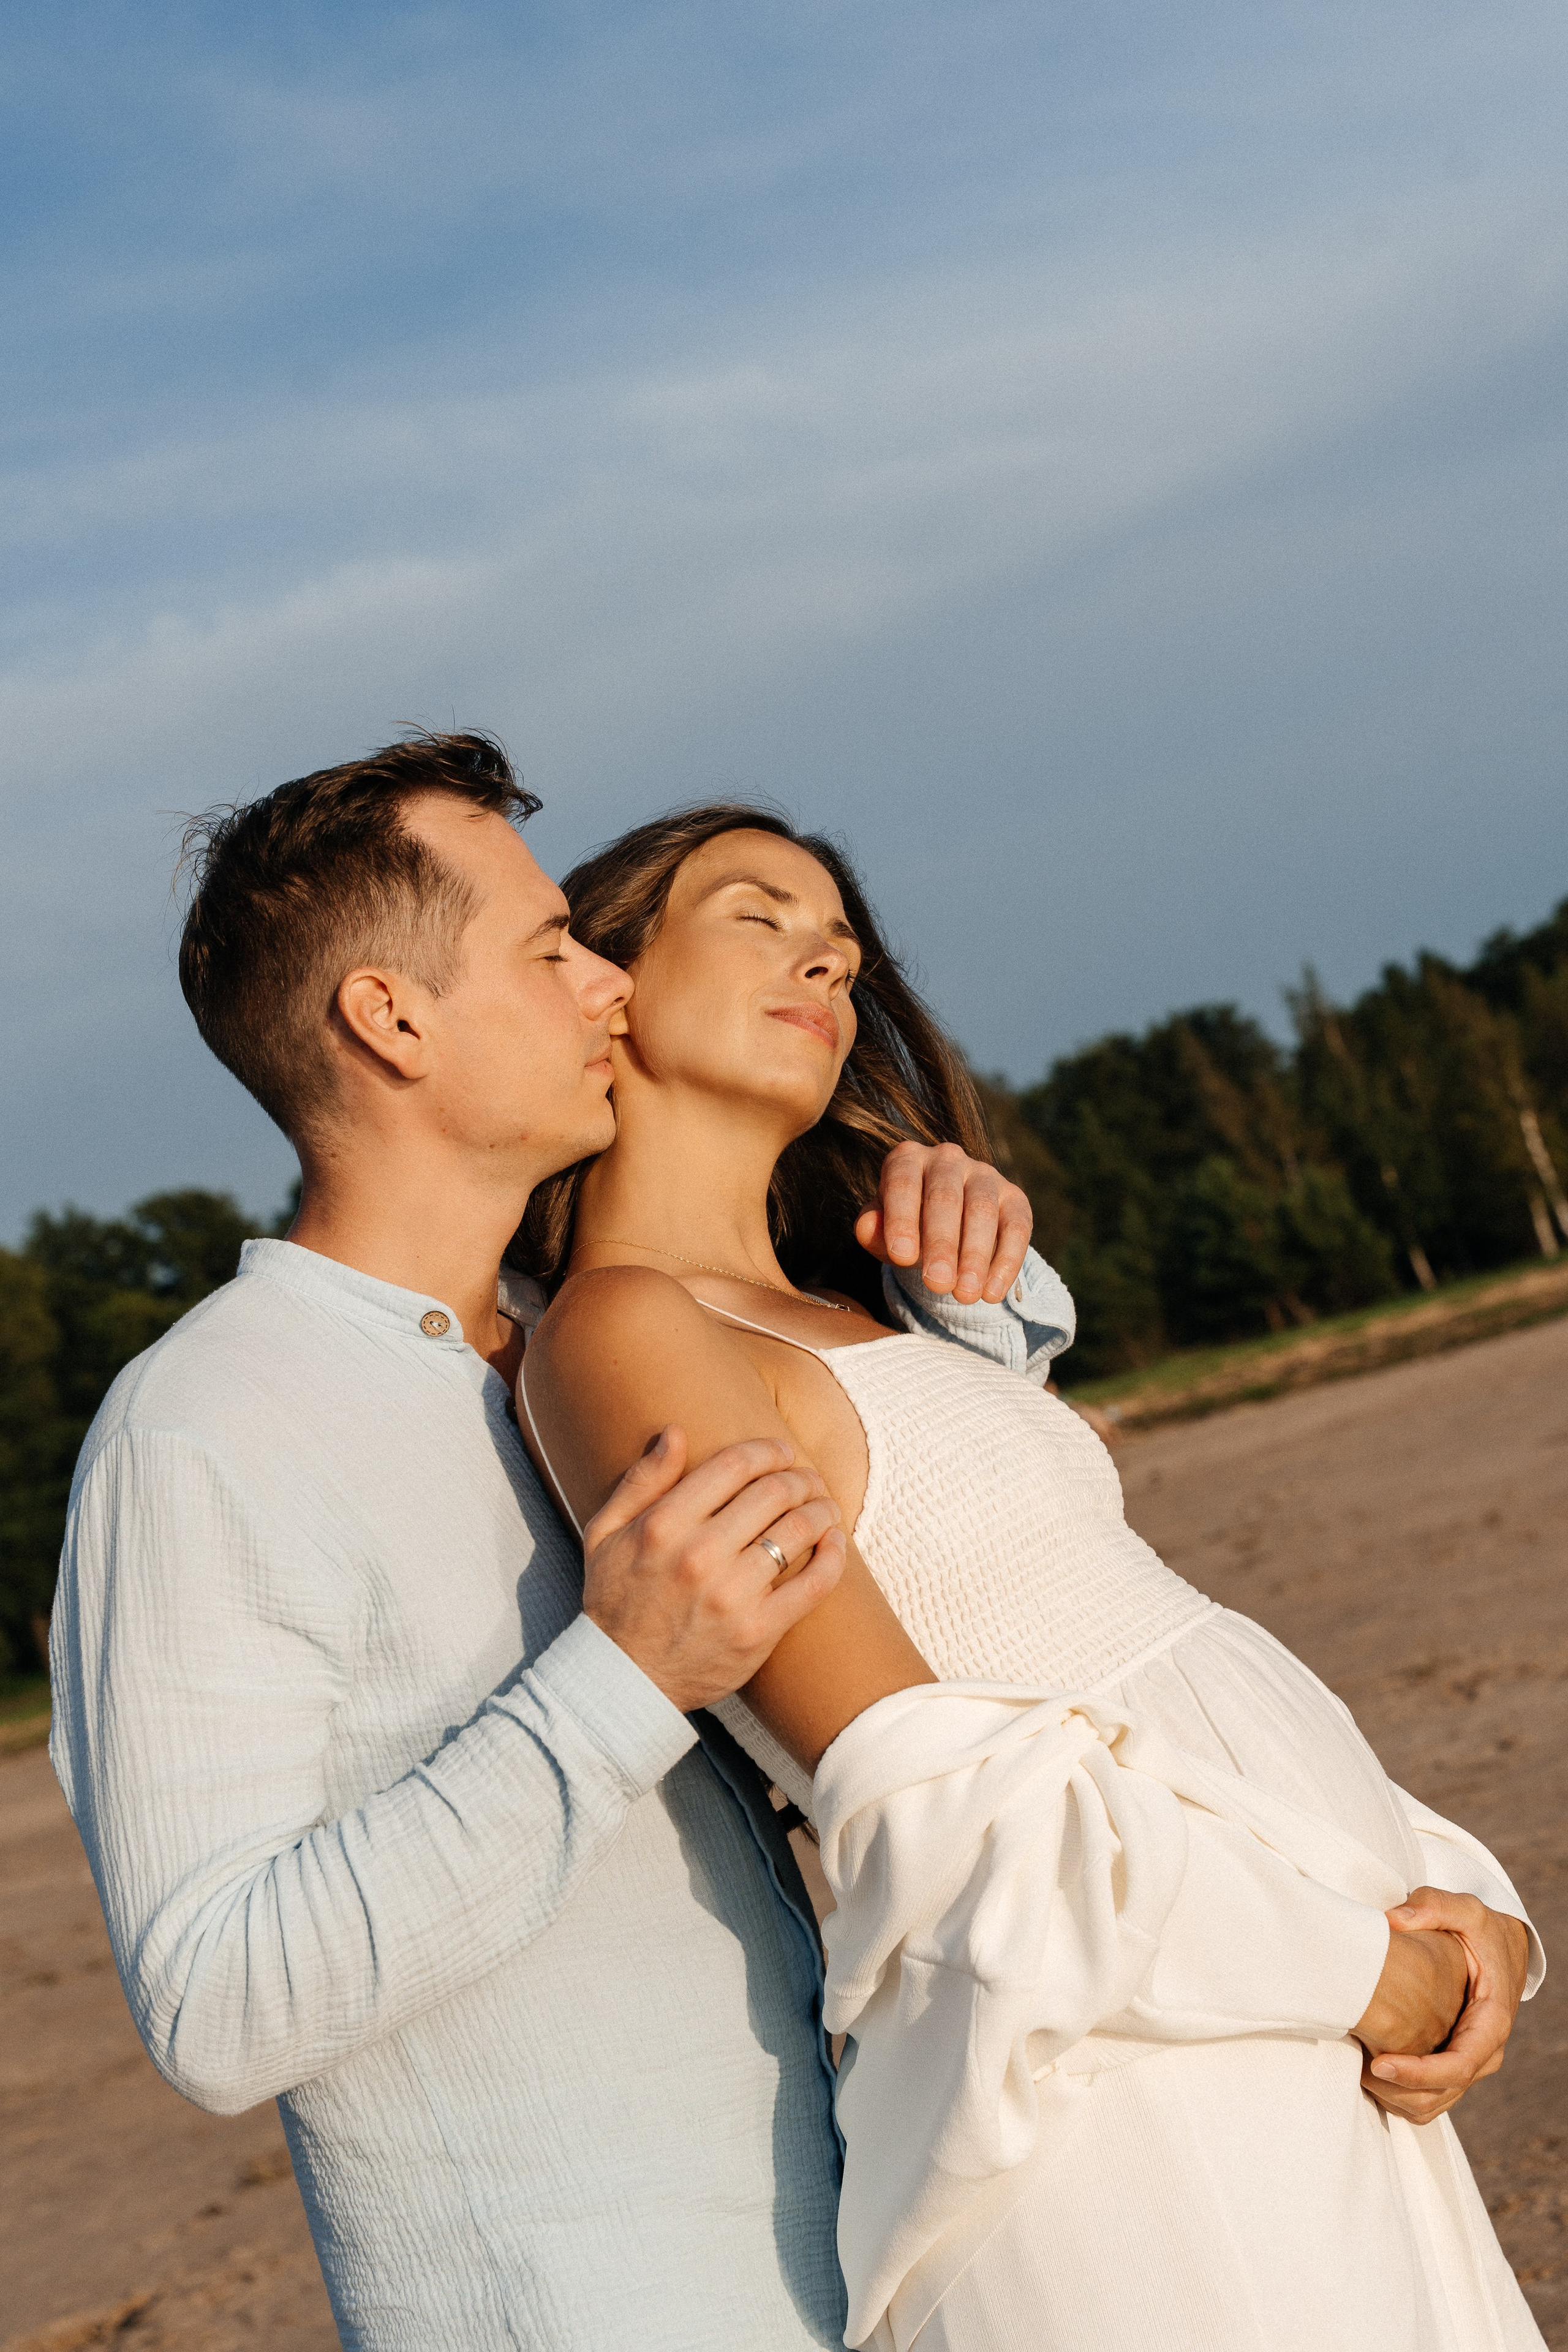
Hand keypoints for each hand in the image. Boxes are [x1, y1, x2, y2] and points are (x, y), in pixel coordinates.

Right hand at [581, 1427, 846, 1713]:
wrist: (624, 1680)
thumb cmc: (615, 1600)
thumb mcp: (606, 1533)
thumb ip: (642, 1481)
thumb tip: (676, 1433)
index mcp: (664, 1525)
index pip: (734, 1465)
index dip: (767, 1450)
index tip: (782, 1451)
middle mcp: (700, 1555)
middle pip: (773, 1492)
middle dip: (799, 1477)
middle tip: (808, 1479)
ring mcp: (732, 1595)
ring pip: (799, 1530)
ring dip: (822, 1509)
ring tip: (826, 1505)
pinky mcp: (758, 1631)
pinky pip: (813, 1584)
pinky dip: (833, 1556)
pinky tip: (835, 1541)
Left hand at [856, 1141, 1032, 1303]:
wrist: (947, 1228)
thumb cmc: (907, 1228)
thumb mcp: (883, 1232)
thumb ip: (873, 1231)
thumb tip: (866, 1228)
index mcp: (908, 1159)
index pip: (902, 1183)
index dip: (902, 1219)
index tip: (901, 1257)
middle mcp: (947, 1158)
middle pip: (944, 1198)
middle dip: (941, 1244)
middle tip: (937, 1284)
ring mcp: (985, 1175)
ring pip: (982, 1211)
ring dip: (975, 1256)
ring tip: (965, 1295)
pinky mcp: (1015, 1198)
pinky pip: (1015, 1228)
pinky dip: (1006, 1262)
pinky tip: (992, 1293)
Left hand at [1359, 1888, 1530, 2124]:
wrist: (1503, 1947)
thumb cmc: (1481, 1930)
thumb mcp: (1465, 1910)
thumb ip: (1433, 1906)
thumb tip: (1394, 1920)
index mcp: (1491, 2022)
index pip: (1458, 2066)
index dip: (1419, 2073)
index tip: (1379, 2064)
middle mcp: (1485, 2051)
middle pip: (1443, 2092)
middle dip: (1400, 2091)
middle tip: (1357, 2070)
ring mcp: (1471, 2062)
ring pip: (1436, 2102)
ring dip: (1397, 2099)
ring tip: (1358, 2073)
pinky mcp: (1455, 2063)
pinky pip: (1431, 2096)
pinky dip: (1402, 2097)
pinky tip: (1369, 2073)